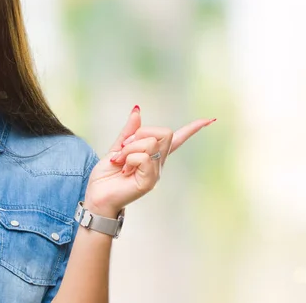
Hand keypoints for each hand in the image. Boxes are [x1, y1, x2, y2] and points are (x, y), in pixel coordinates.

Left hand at [84, 105, 214, 217]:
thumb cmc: (106, 176)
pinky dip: (129, 158)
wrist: (97, 196)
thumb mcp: (117, 148)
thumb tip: (137, 110)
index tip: (208, 120)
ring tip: (120, 161)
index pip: (176, 139)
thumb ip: (129, 131)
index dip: (192, 129)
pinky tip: (124, 169)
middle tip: (124, 148)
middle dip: (139, 134)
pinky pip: (143, 157)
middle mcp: (158, 163)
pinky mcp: (150, 181)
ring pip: (151, 143)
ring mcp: (156, 172)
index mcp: (152, 155)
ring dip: (129, 148)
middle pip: (164, 132)